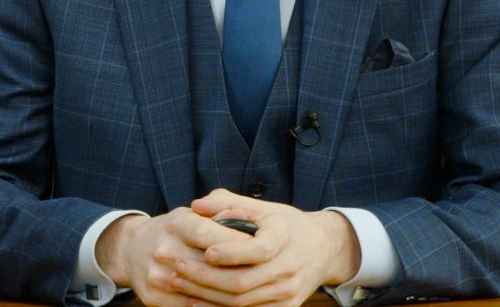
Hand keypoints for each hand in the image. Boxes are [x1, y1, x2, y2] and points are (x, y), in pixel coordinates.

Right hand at [95, 208, 251, 306]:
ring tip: (255, 291)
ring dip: (229, 294)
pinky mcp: (155, 299)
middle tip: (264, 273)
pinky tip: (234, 304)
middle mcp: (164, 249)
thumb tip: (248, 221)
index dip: (232, 241)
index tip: (257, 247)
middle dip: (236, 270)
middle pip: (205, 265)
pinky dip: (214, 306)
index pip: (205, 232)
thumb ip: (219, 213)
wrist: (132, 250)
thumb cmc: (174, 229)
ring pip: (200, 292)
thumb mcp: (192, 214)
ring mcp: (157, 276)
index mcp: (176, 223)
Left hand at [169, 189, 361, 306]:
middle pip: (243, 282)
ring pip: (242, 303)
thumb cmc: (284, 224)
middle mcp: (288, 268)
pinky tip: (198, 302)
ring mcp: (287, 293)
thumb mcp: (261, 207)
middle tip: (178, 268)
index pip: (258, 250)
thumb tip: (197, 205)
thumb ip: (228, 203)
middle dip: (206, 278)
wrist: (321, 249)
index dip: (231, 253)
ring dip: (207, 297)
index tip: (206, 250)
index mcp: (284, 237)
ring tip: (180, 284)